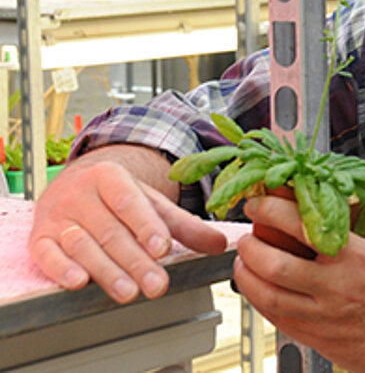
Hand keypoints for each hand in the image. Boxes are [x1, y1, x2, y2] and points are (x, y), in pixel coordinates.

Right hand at [29, 149, 227, 303]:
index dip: (146, 226)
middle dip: (135, 261)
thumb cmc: (116, 198)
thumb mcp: (151, 204)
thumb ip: (185, 226)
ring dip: (106, 271)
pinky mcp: (39, 237)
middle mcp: (81, 194)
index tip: (162, 248)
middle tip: (156, 284)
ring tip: (128, 292)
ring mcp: (58, 216)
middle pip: (110, 230)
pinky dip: (61, 269)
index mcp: (110, 177)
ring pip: (83, 244)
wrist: (72, 186)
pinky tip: (79, 282)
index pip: (130, 201)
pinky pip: (47, 254)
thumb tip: (219, 244)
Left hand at [234, 194, 364, 372]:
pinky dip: (258, 299)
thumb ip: (351, 218)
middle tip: (247, 232)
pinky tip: (256, 286)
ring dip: (247, 273)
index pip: (302, 226)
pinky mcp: (316, 338)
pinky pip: (275, 318)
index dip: (272, 210)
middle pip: (276, 264)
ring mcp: (324, 315)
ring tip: (244, 259)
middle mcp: (337, 286)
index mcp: (355, 256)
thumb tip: (323, 191)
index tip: (260, 202)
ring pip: (268, 295)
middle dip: (251, 244)